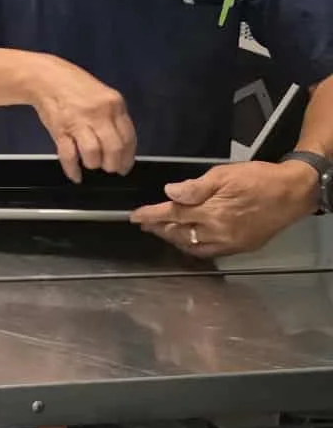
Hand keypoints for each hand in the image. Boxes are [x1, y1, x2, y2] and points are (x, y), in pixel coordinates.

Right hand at [24, 56, 136, 183]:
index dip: (128, 157)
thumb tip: (120, 145)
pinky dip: (73, 169)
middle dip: (112, 165)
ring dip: (93, 165)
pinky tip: (76, 176)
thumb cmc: (75, 86)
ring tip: (91, 164)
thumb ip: (112, 116)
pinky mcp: (60, 129)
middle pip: (113, 148)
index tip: (124, 167)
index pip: (128, 137)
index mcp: (114, 103)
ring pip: (93, 153)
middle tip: (108, 168)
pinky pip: (69, 155)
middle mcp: (99, 113)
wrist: (45, 77)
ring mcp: (78, 121)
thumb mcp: (102, 95)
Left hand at [131, 159, 319, 258]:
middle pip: (179, 233)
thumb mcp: (224, 174)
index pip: (172, 215)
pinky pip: (208, 253)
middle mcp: (218, 233)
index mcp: (212, 213)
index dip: (151, 215)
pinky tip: (187, 239)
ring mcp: (229, 244)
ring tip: (161, 230)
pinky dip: (192, 247)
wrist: (292, 194)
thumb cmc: (259, 179)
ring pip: (192, 246)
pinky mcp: (239, 248)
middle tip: (145, 223)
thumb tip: (170, 193)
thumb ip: (195, 187)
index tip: (134, 216)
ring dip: (173, 239)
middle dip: (159, 228)